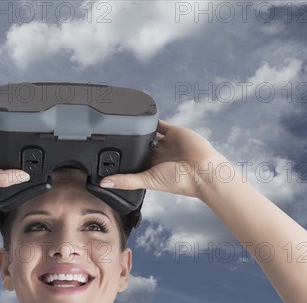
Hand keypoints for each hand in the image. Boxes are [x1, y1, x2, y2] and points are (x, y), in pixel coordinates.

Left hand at [99, 119, 228, 198]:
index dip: (121, 156)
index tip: (104, 152)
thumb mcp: (148, 181)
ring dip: (138, 128)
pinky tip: (139, 114)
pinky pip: (159, 123)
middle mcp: (157, 155)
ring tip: (122, 122)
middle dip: (128, 140)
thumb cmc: (179, 181)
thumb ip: (126, 181)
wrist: (203, 170)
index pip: (132, 160)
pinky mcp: (173, 132)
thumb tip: (103, 184)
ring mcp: (165, 143)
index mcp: (150, 168)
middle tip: (109, 134)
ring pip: (147, 133)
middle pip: (138, 145)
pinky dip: (150, 118)